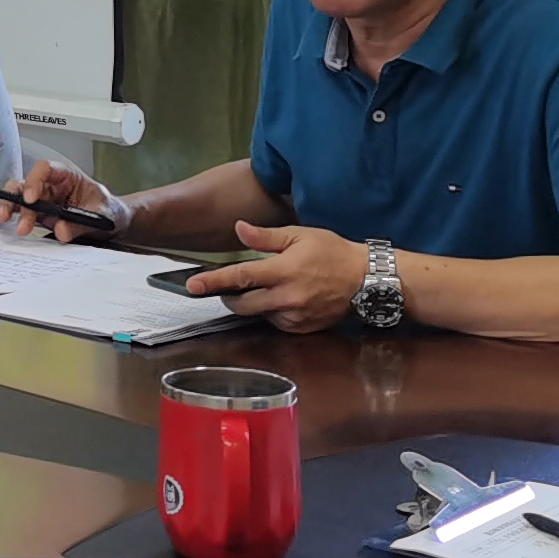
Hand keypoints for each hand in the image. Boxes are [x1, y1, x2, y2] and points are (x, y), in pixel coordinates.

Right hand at [0, 159, 123, 238]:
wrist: (112, 224)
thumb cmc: (108, 210)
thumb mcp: (102, 215)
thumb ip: (81, 223)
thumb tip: (61, 230)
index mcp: (67, 176)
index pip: (45, 169)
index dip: (34, 180)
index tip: (31, 199)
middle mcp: (51, 185)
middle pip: (25, 183)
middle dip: (15, 198)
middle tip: (10, 214)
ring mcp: (43, 200)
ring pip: (18, 196)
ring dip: (9, 207)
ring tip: (3, 219)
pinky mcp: (40, 215)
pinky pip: (21, 212)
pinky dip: (12, 216)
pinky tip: (5, 222)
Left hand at [204, 220, 369, 332]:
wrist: (366, 280)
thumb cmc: (332, 252)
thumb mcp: (299, 235)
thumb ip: (266, 236)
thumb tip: (238, 229)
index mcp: (283, 271)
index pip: (240, 277)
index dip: (213, 281)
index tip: (192, 285)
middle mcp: (286, 297)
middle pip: (242, 304)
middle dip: (229, 296)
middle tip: (230, 284)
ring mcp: (294, 316)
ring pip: (258, 315)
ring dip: (253, 303)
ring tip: (267, 286)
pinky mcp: (301, 328)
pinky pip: (275, 323)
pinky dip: (271, 311)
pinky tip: (283, 298)